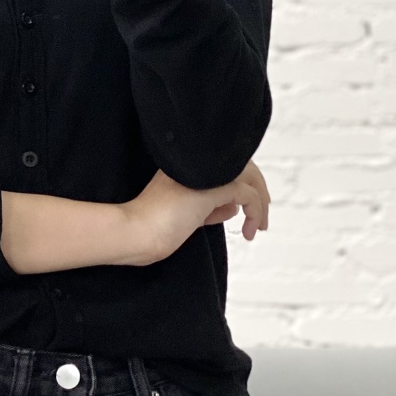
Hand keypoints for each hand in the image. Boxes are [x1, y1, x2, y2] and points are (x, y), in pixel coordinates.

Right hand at [127, 159, 270, 263]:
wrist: (134, 231)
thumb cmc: (150, 228)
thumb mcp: (186, 215)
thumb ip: (209, 208)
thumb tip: (232, 208)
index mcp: (187, 166)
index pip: (225, 165)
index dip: (240, 183)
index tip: (240, 210)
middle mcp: (197, 164)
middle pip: (243, 165)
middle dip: (258, 191)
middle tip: (260, 217)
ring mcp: (204, 174)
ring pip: (250, 178)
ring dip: (261, 204)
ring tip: (258, 226)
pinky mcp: (211, 188)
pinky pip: (248, 195)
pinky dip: (256, 212)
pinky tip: (249, 230)